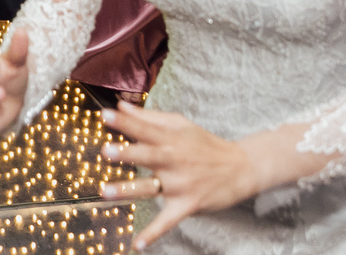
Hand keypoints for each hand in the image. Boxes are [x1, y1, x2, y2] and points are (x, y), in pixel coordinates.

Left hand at [100, 102, 258, 250]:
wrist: (240, 168)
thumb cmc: (205, 144)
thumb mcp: (180, 125)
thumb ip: (148, 117)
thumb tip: (119, 105)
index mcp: (171, 138)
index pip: (145, 128)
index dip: (125, 122)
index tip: (105, 115)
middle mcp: (175, 160)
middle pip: (148, 156)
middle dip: (127, 153)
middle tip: (106, 151)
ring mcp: (181, 184)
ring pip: (151, 187)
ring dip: (129, 189)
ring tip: (105, 192)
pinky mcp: (187, 205)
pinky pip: (168, 221)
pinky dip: (154, 233)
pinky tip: (137, 244)